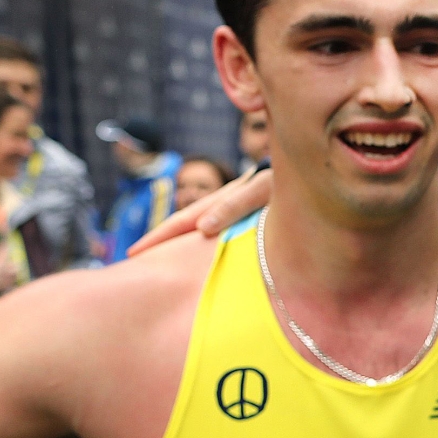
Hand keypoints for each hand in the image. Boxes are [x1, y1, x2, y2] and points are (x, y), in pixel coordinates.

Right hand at [128, 167, 272, 254]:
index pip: (179, 224)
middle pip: (182, 229)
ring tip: (159, 267)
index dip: (157, 240)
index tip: (133, 255)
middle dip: (159, 247)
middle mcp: (219, 207)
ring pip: (196, 233)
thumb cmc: (284, 182)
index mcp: (218, 202)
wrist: (304, 170)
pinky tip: (199, 260)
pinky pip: (215, 236)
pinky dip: (200, 248)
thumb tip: (203, 228)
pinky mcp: (243, 219)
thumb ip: (234, 206)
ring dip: (178, 248)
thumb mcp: (261, 191)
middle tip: (135, 267)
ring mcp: (229, 213)